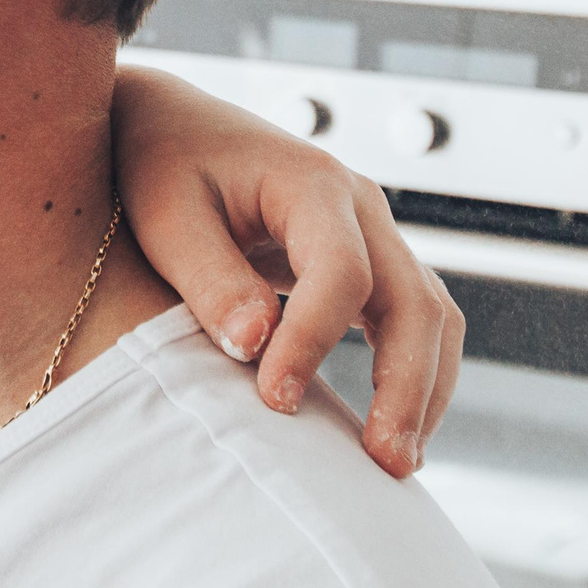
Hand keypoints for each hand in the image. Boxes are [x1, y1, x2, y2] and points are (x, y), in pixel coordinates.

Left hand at [112, 65, 461, 479]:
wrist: (165, 123)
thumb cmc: (158, 162)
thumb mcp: (166, 213)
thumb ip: (209, 276)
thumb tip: (255, 346)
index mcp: (311, 182)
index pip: (342, 273)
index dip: (314, 341)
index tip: (274, 399)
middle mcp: (358, 204)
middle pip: (415, 300)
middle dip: (406, 384)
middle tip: (383, 462)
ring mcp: (369, 231)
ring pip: (429, 314)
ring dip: (422, 389)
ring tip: (392, 464)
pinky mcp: (361, 260)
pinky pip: (409, 320)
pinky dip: (409, 373)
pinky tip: (385, 429)